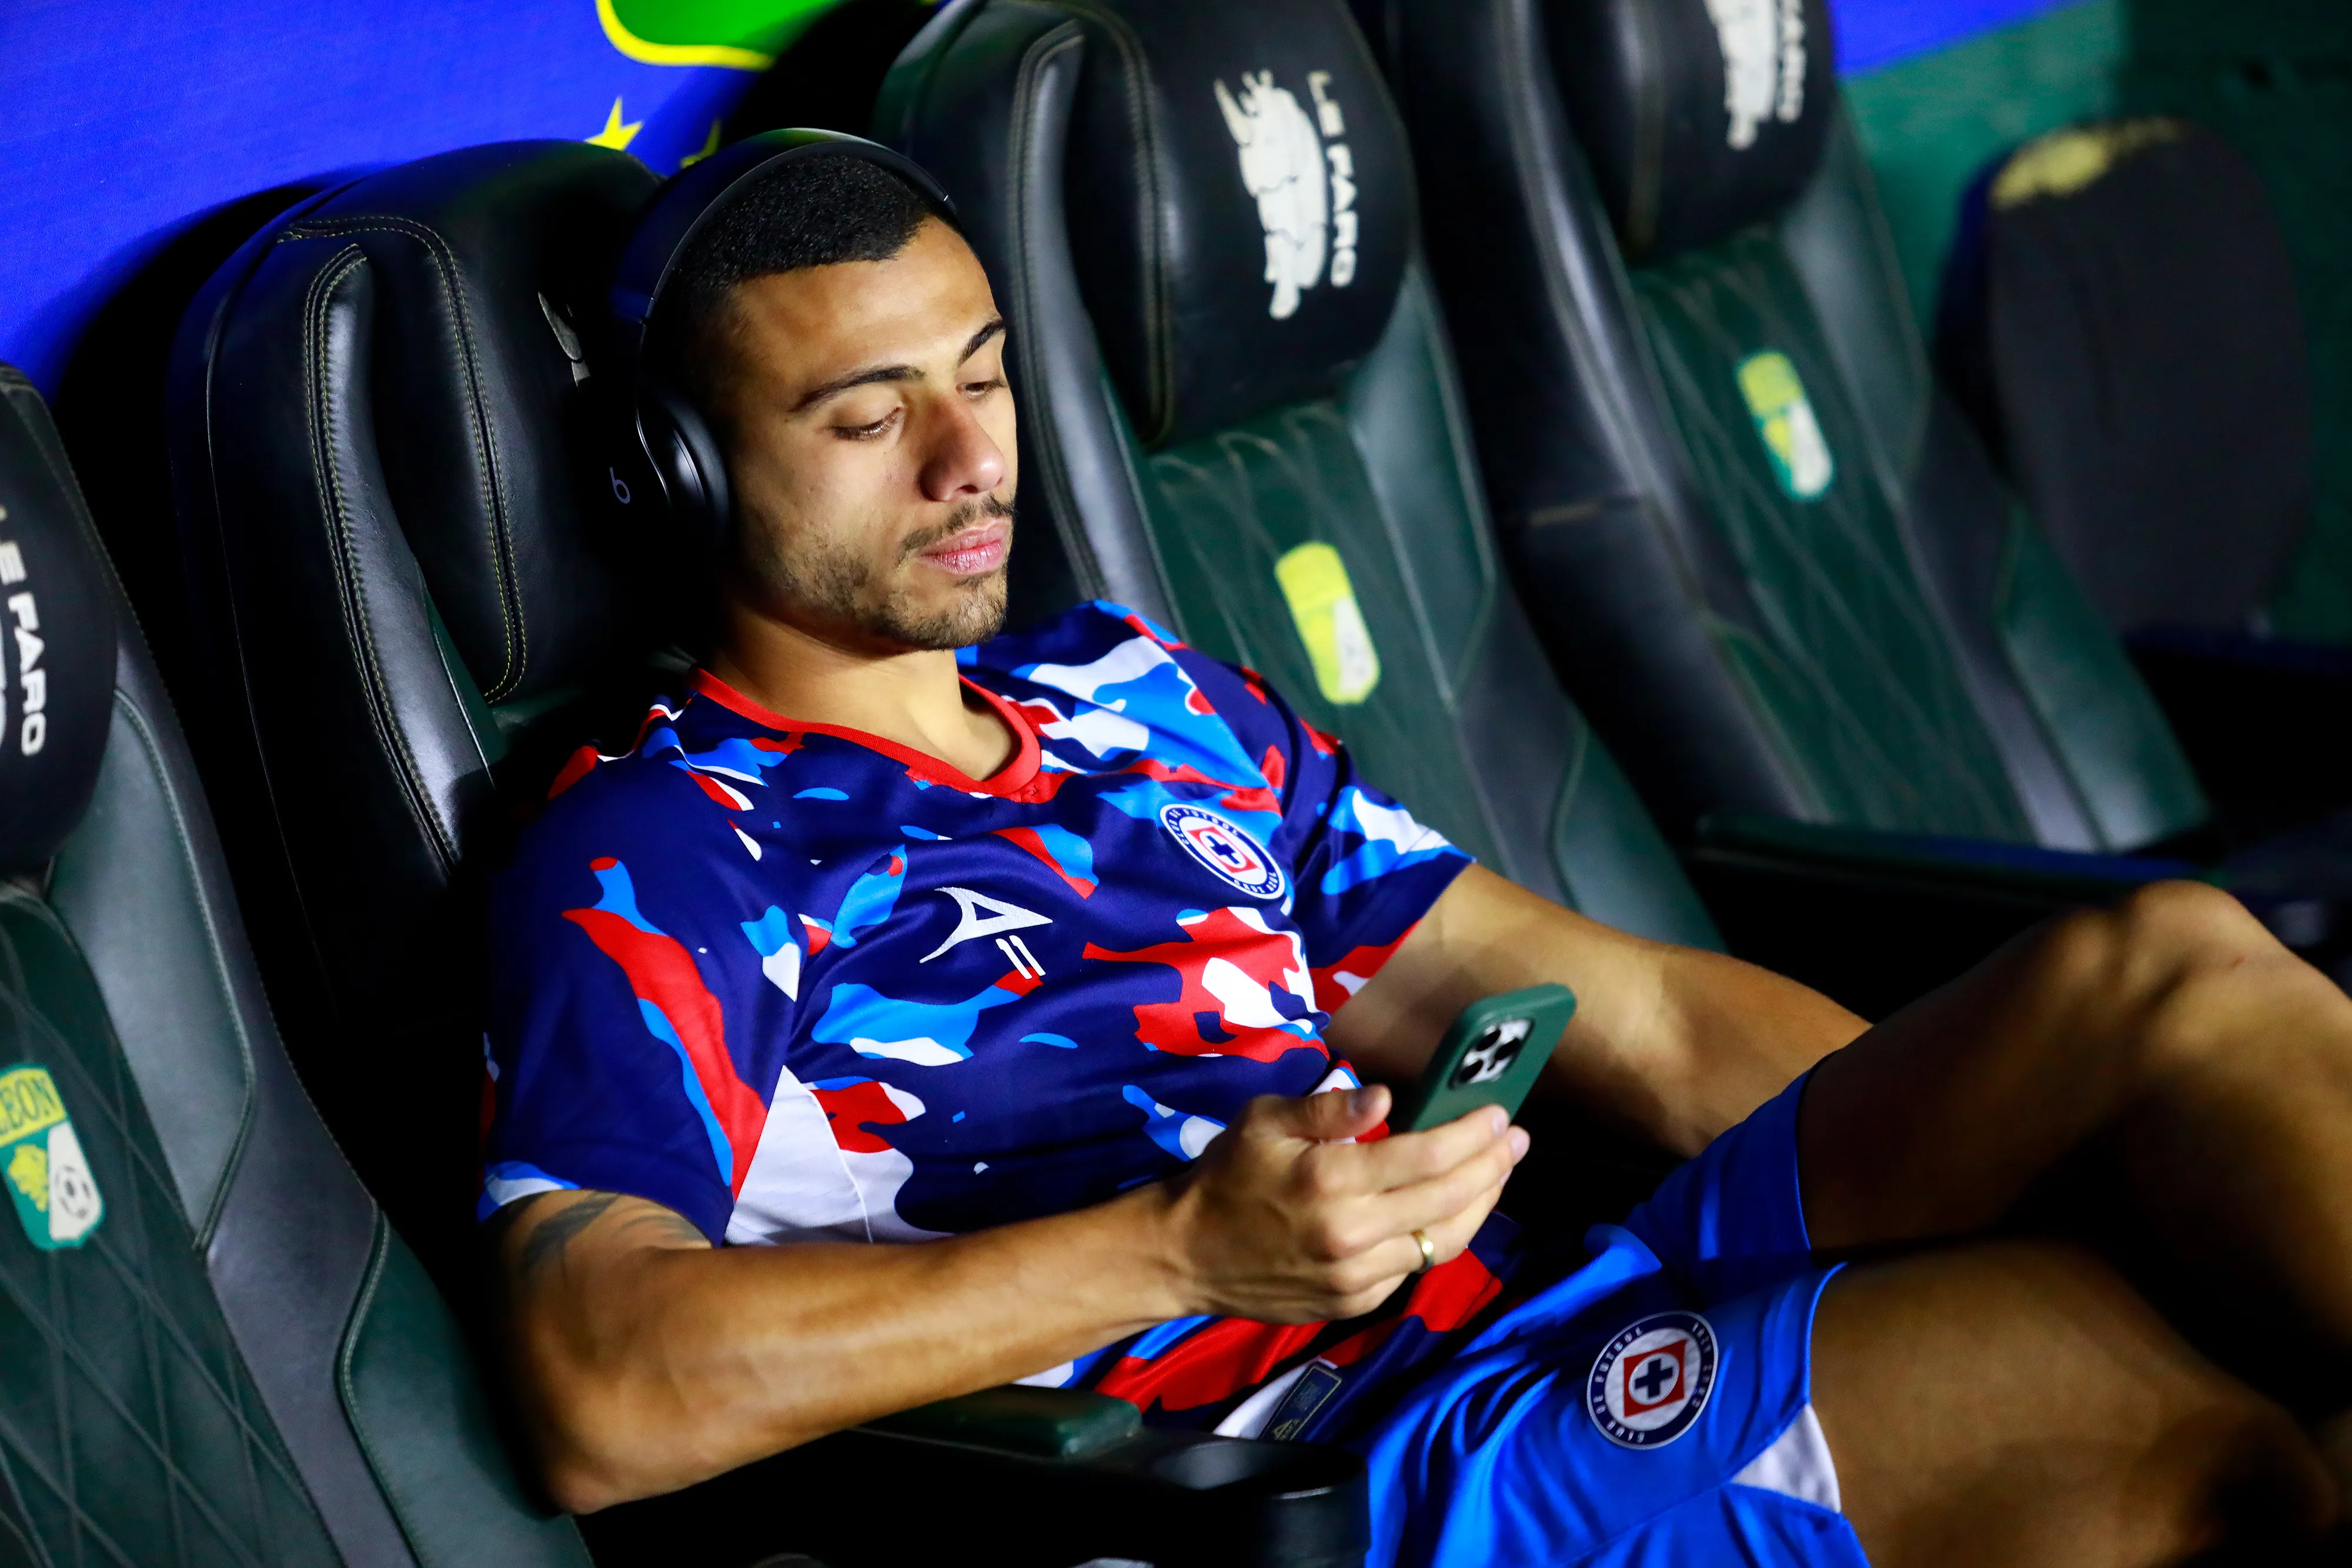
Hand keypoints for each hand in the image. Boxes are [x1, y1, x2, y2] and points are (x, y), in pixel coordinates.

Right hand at [1159, 1085, 1528, 1323]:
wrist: (1186, 1254)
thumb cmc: (1226, 1175)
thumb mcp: (1263, 1122)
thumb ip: (1327, 1110)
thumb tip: (1387, 1097)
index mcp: (1331, 1181)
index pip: (1425, 1156)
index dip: (1470, 1134)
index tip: (1499, 1115)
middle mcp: (1352, 1234)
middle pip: (1447, 1201)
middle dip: (1492, 1167)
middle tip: (1515, 1140)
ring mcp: (1356, 1277)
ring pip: (1441, 1243)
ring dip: (1478, 1206)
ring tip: (1496, 1174)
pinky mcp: (1353, 1303)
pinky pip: (1411, 1267)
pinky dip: (1437, 1236)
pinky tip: (1448, 1211)